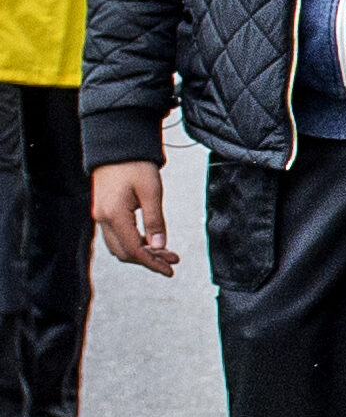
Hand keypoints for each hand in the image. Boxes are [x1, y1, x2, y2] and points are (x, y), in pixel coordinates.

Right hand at [93, 161, 174, 276]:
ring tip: (166, 253)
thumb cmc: (135, 165)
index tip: (170, 270)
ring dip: (142, 253)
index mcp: (114, 215)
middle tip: (173, 260)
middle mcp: (103, 218)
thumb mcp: (151, 193)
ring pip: (120, 246)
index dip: (152, 263)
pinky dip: (134, 243)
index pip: (133, 249)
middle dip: (149, 260)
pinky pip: (117, 235)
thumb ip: (155, 221)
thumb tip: (159, 247)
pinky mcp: (104, 211)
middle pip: (124, 252)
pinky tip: (151, 242)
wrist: (116, 147)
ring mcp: (101, 215)